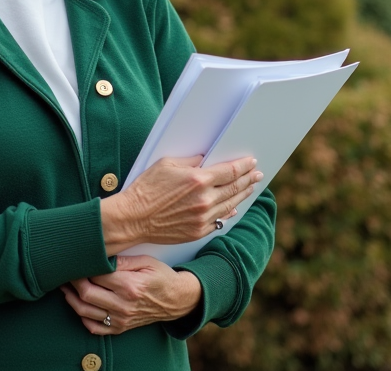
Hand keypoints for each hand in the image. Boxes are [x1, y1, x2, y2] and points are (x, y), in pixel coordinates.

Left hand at [61, 255, 201, 334]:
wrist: (176, 300)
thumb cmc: (161, 277)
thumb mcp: (146, 262)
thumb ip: (123, 260)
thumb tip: (100, 256)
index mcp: (130, 285)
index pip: (97, 275)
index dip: (83, 267)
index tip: (77, 259)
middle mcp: (124, 305)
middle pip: (87, 293)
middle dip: (73, 281)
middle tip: (68, 270)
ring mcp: (121, 319)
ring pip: (85, 311)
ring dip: (71, 298)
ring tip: (65, 286)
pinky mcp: (120, 328)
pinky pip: (93, 327)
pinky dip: (82, 316)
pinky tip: (78, 304)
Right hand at [100, 155, 261, 254]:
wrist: (133, 219)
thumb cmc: (146, 189)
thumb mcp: (166, 164)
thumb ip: (190, 161)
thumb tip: (204, 159)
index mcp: (198, 180)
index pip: (230, 171)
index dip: (243, 166)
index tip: (251, 162)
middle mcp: (205, 200)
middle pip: (235, 188)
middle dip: (248, 179)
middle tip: (257, 174)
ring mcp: (203, 218)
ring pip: (230, 205)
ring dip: (242, 195)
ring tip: (250, 188)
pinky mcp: (198, 231)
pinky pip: (219, 221)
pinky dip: (228, 213)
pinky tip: (233, 208)